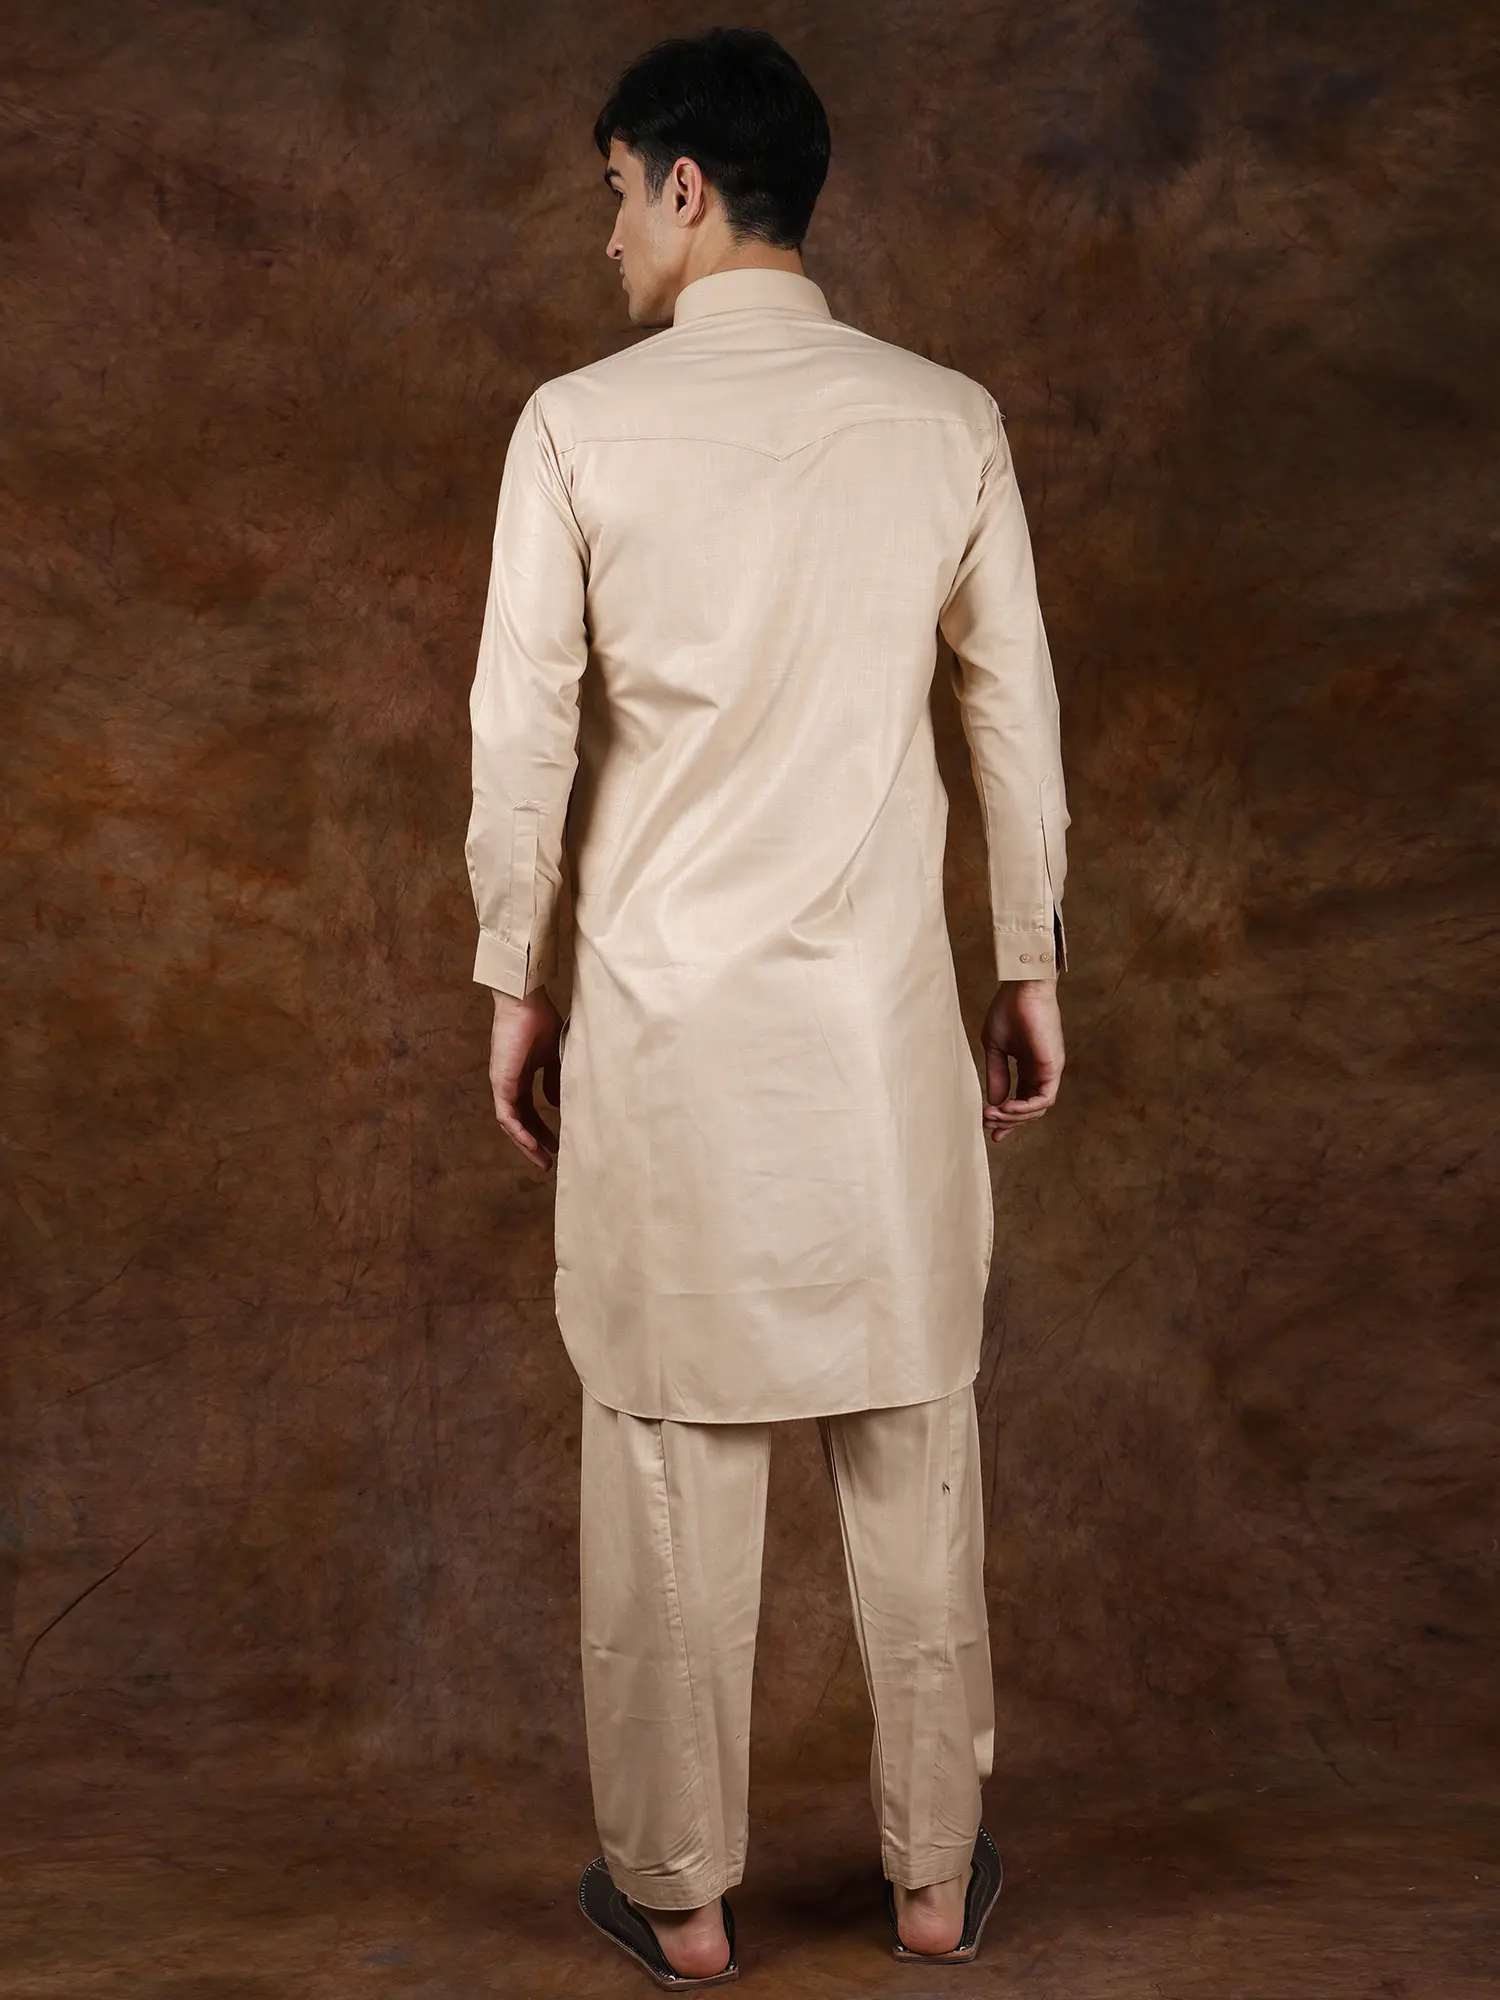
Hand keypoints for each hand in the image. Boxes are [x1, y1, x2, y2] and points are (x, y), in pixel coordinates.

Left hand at [487, 986, 563, 1171]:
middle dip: (534, 1143)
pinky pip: (506, 1115)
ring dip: (526, 1143)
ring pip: (511, 1123)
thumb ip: (554, 1079)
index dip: (542, 1128)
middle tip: (548, 1161)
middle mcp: (509, 1082)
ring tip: (542, 1160)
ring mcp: (503, 1083)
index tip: (557, 1144)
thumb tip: (555, 1103)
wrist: (526, 1001)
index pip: (530, 1110)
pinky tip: (531, 1144)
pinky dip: (518, 1132)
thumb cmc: (541, 1019)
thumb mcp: (554, 1056)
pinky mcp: (500, 1082)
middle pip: (520, 1121)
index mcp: (522, 1075)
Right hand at [980, 979, 1063, 1142]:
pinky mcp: (1053, 1067)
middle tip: (987, 1123)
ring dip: (1014, 1117)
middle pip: (1030, 1110)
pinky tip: (1007, 1107)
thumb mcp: (995, 1049)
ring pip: (1037, 1109)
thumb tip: (994, 1102)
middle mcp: (1041, 1072)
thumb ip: (996, 1075)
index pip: (1020, 1100)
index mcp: (1028, 1066)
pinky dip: (1026, 1108)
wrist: (1021, 989)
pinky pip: (1044, 1099)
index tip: (990, 1130)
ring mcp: (1049, 1071)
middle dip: (1008, 1122)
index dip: (1006, 1118)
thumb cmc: (1008, 1010)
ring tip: (993, 1115)